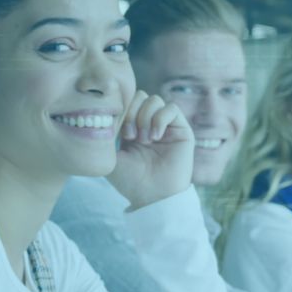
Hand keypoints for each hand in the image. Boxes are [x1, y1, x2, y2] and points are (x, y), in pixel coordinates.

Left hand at [106, 92, 193, 208]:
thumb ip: (108, 131)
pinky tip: (155, 137)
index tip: (117, 133)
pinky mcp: (182, 130)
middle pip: (140, 96)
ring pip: (155, 100)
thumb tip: (108, 110)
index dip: (121, 110)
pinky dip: (160, 119)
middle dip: (131, 112)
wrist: (151, 196)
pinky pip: (172, 108)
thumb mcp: (110, 155)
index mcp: (133, 128)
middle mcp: (150, 124)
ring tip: (144, 139)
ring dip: (145, 117)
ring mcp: (167, 126)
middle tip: (130, 136)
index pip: (127, 101)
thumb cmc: (130, 180)